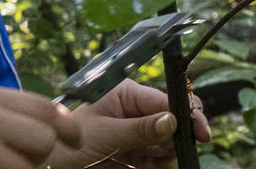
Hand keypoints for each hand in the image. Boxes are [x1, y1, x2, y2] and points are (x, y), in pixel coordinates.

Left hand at [47, 80, 211, 168]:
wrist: (54, 166)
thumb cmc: (67, 142)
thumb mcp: (104, 134)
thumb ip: (140, 129)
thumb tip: (172, 120)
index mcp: (126, 94)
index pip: (165, 99)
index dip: (186, 114)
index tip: (200, 132)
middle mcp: (136, 111)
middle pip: (175, 123)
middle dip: (175, 140)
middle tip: (164, 154)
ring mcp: (140, 134)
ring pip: (171, 145)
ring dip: (167, 157)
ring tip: (147, 162)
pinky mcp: (140, 154)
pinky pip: (162, 161)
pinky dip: (161, 166)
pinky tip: (147, 167)